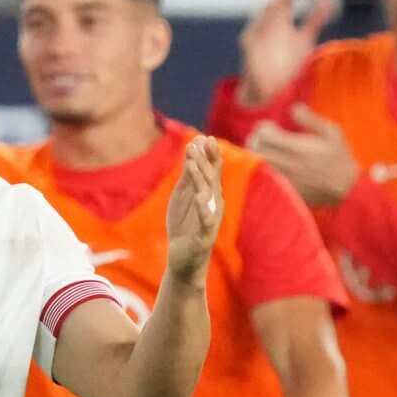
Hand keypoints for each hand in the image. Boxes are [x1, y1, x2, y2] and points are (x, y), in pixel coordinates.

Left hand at [163, 134, 226, 284]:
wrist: (184, 259)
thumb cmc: (184, 226)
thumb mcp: (183, 196)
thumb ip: (188, 174)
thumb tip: (191, 148)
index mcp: (209, 193)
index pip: (211, 170)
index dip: (210, 155)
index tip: (204, 138)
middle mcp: (214, 203)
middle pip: (211, 179)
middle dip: (205, 161)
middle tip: (199, 143)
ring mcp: (211, 218)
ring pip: (207, 195)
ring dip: (200, 177)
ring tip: (192, 163)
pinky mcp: (205, 235)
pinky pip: (206, 220)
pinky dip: (203, 208)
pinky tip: (199, 198)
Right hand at [236, 0, 331, 108]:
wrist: (269, 91)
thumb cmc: (284, 64)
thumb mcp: (304, 40)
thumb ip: (314, 21)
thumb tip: (328, 1)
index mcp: (280, 16)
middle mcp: (268, 19)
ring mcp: (257, 30)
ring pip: (265, 6)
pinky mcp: (249, 44)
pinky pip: (255, 28)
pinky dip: (266, 19)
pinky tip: (277, 11)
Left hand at [247, 106, 359, 207]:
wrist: (344, 187)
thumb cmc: (338, 156)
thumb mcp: (331, 132)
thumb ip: (311, 119)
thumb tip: (294, 107)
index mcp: (296, 147)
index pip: (265, 134)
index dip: (263, 127)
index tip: (268, 126)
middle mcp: (286, 163)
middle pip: (256, 149)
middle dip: (255, 139)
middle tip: (261, 137)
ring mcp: (283, 178)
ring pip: (257, 164)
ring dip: (256, 154)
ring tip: (263, 149)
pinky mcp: (284, 189)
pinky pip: (264, 178)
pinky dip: (261, 168)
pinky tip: (268, 164)